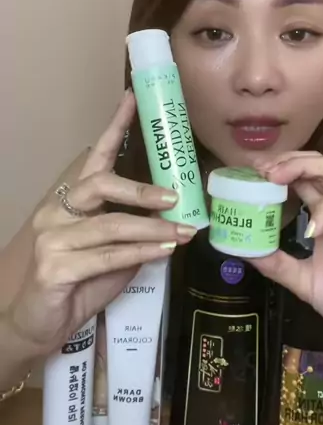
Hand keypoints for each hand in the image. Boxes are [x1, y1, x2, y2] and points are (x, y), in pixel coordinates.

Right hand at [5, 90, 195, 362]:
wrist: (36, 325)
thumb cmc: (76, 285)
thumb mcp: (111, 254)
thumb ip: (132, 233)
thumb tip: (173, 217)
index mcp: (70, 201)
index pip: (94, 157)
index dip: (114, 127)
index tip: (133, 99)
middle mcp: (56, 212)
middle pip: (100, 184)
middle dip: (141, 189)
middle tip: (175, 195)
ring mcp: (52, 239)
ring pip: (110, 225)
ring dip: (153, 229)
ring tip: (183, 231)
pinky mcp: (55, 268)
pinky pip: (106, 256)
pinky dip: (140, 253)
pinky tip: (164, 252)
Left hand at [251, 151, 322, 355]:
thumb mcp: (305, 282)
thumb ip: (277, 265)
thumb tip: (244, 251)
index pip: (303, 180)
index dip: (278, 171)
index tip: (251, 172)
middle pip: (317, 166)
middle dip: (286, 160)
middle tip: (260, 168)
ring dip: (302, 167)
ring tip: (275, 178)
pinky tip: (313, 228)